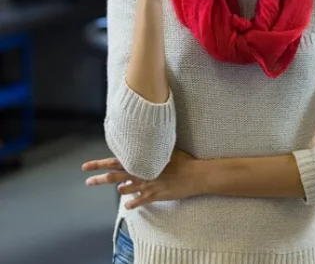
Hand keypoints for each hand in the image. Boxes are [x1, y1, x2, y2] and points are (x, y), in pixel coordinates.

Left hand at [82, 150, 203, 209]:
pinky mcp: (152, 196)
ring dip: (122, 189)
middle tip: (87, 181)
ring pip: (124, 190)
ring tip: (122, 189)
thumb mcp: (167, 149)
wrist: (194, 175)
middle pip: (113, 177)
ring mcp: (145, 186)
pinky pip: (136, 203)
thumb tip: (147, 142)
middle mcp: (140, 173)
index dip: (99, 164)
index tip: (86, 166)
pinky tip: (129, 205)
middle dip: (98, 179)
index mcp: (141, 161)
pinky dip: (131, 204)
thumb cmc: (183, 160)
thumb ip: (153, 148)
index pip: (115, 161)